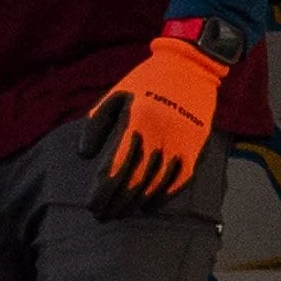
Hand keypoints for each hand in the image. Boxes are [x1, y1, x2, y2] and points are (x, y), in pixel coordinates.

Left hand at [80, 36, 225, 220]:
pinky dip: (161, 198)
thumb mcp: (116, 95)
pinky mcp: (195, 146)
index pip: (114, 171)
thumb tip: (86, 156)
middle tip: (103, 216)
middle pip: (132, 184)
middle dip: (114, 206)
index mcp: (135, 123)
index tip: (93, 207)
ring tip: (121, 212)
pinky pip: (178, 181)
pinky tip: (147, 205)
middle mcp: (158, 135)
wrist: (191, 64)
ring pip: (153, 187)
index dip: (101, 196)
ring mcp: (179, 142)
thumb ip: (96, 125)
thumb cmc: (147, 82)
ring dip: (135, 205)